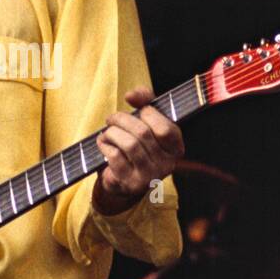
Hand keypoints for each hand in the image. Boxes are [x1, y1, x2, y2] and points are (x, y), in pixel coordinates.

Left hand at [92, 86, 184, 215]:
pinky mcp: (130, 183)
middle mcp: (167, 164)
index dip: (149, 114)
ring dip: (112, 133)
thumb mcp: (147, 120)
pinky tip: (103, 144)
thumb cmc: (138, 144)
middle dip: (122, 120)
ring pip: (129, 144)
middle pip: (143, 133)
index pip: (166, 128)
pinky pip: (116, 157)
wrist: (124, 179)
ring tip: (107, 131)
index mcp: (176, 148)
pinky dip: (105, 146)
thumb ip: (145, 100)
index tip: (139, 111)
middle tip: (111, 119)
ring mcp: (149, 176)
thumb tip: (131, 95)